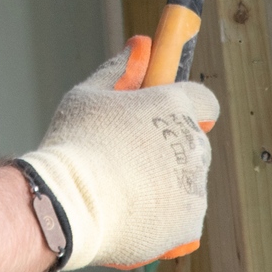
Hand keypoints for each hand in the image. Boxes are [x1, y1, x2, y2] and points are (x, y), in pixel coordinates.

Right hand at [20, 36, 218, 270]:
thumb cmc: (75, 142)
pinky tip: (129, 211)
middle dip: (169, 145)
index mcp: (172, 105)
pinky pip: (181, 216)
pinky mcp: (189, 225)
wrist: (68, 205)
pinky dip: (163, 215)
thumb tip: (141, 45)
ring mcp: (194, 187)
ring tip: (121, 186)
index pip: (203, 99)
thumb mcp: (89, 94)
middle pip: (193, 142)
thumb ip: (121, 69)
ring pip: (187, 181)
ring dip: (165, 181)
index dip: (187, 104)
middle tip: (129, 154)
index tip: (167, 110)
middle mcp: (192, 144)